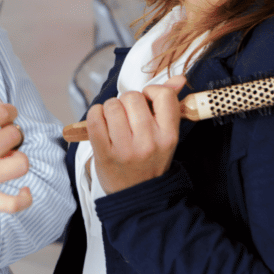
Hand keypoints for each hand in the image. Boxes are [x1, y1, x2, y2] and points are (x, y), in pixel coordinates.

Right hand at [0, 78, 29, 261]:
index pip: (1, 112)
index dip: (8, 112)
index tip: (6, 115)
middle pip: (15, 135)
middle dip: (12, 134)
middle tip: (3, 138)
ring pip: (22, 163)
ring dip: (18, 160)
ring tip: (7, 160)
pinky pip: (16, 202)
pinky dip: (24, 197)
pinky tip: (22, 190)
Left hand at [89, 75, 185, 194]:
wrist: (136, 195)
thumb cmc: (149, 160)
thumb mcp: (165, 136)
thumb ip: (169, 106)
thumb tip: (179, 78)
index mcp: (169, 135)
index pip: (163, 95)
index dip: (151, 91)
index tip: (146, 102)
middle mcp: (149, 142)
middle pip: (132, 97)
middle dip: (126, 102)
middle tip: (127, 116)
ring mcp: (126, 149)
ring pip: (111, 105)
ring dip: (109, 108)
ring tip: (114, 122)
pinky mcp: (104, 154)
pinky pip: (94, 117)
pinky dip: (95, 115)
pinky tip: (100, 123)